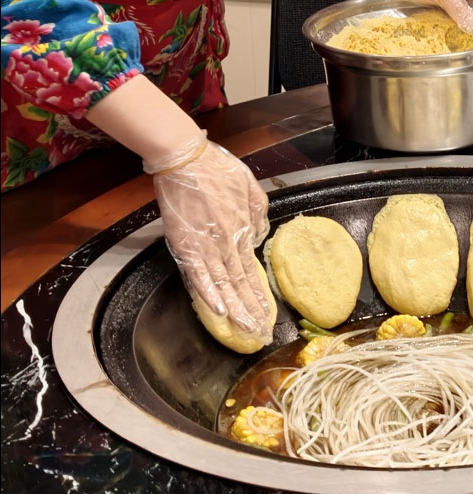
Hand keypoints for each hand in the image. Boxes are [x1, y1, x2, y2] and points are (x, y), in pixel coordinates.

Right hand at [147, 134, 271, 334]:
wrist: (186, 158)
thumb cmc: (217, 167)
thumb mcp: (250, 185)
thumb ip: (258, 212)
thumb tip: (258, 234)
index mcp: (242, 228)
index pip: (251, 270)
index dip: (258, 294)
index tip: (266, 314)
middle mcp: (227, 241)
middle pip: (239, 283)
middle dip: (250, 310)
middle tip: (260, 335)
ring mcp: (206, 244)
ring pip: (223, 284)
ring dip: (234, 309)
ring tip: (245, 331)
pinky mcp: (185, 243)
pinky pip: (198, 274)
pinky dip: (207, 293)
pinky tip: (218, 311)